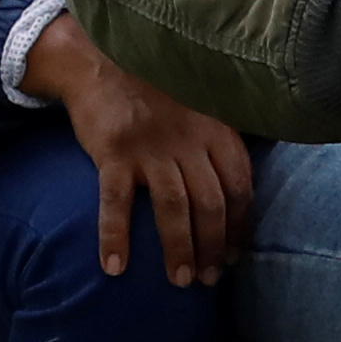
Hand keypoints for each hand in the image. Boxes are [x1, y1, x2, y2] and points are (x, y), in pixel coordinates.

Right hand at [29, 16, 255, 283]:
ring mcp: (151, 146)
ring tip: (179, 281)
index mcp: (216, 130)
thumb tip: (239, 193)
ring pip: (174, 208)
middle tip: (208, 279)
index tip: (234, 256)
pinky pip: (116, 203)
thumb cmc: (155, 93)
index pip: (240, 187)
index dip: (240, 227)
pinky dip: (115, 237)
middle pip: (211, 203)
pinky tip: (114, 267)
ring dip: (179, 249)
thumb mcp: (200, 107)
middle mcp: (189, 139)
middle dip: (213, 247)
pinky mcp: (114, 152)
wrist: (101, 60)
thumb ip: (219, 142)